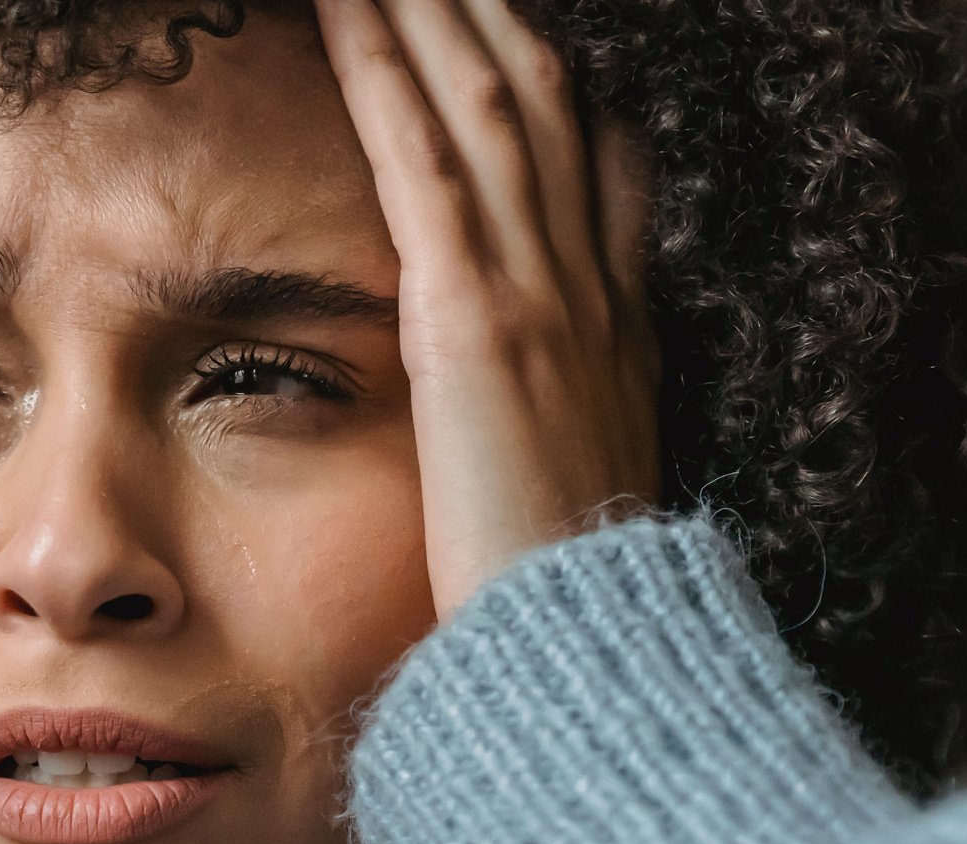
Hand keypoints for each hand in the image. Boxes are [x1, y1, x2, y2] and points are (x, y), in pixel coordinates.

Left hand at [317, 0, 662, 621]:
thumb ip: (559, 429)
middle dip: (493, 9)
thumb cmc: (563, 603)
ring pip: (492, 102)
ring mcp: (544, 295)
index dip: (556, 76)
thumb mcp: (580, 496)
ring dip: (437, 8)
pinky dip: (387, 72)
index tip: (519, 22)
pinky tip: (349, 8)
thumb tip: (539, 413)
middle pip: (547, 99)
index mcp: (617, 327)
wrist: (586, 655)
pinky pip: (428, 162)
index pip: (597, 162)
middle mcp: (592, 288)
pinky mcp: (476, 322)